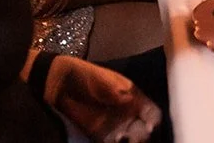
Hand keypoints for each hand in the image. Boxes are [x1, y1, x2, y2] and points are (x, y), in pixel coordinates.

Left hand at [46, 57, 160, 142]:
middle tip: (135, 139)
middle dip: (144, 137)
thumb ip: (114, 91)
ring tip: (122, 140)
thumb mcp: (101, 80)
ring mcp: (116, 126)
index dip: (154, 121)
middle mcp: (129, 114)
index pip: (151, 112)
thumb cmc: (85, 76)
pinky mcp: (101, 136)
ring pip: (132, 140)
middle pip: (144, 130)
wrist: (60, 85)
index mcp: (134, 97)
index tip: (150, 128)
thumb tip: (128, 99)